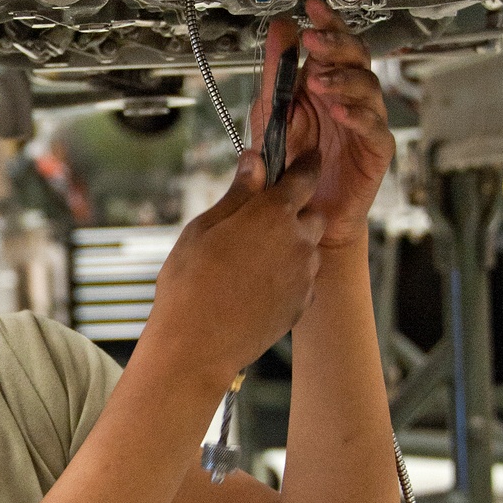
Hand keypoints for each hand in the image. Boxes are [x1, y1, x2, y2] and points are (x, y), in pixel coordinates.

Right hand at [150, 150, 325, 381]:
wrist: (197, 345)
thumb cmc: (190, 284)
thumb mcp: (203, 228)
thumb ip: (237, 193)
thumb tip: (255, 160)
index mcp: (273, 214)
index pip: (304, 176)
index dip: (306, 164)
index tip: (308, 157)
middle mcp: (298, 241)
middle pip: (312, 213)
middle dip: (295, 212)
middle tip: (262, 221)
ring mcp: (304, 274)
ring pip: (309, 248)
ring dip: (291, 246)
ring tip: (253, 260)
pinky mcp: (303, 302)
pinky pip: (304, 279)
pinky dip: (289, 276)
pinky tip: (257, 285)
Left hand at [255, 0, 394, 248]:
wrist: (303, 210)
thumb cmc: (292, 162)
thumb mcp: (273, 111)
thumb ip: (276, 72)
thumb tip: (280, 28)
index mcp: (325, 80)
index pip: (332, 43)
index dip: (328, 22)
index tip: (313, 7)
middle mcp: (348, 95)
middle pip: (356, 57)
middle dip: (336, 45)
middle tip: (314, 41)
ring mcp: (364, 120)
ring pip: (368, 87)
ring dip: (343, 80)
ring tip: (319, 81)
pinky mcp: (375, 149)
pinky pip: (373, 127)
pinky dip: (357, 116)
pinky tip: (340, 112)